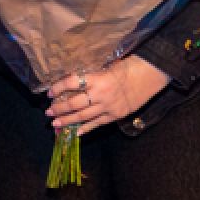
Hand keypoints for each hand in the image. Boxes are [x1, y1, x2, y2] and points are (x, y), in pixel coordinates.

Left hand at [45, 55, 169, 132]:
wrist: (151, 74)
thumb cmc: (128, 66)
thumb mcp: (106, 66)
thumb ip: (91, 76)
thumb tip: (72, 82)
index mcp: (97, 78)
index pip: (71, 83)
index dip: (58, 87)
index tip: (49, 92)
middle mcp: (101, 94)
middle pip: (74, 104)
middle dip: (59, 109)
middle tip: (48, 112)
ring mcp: (109, 107)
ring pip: (83, 116)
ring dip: (68, 121)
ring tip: (56, 124)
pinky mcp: (116, 115)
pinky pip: (97, 124)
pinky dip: (85, 128)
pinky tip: (76, 132)